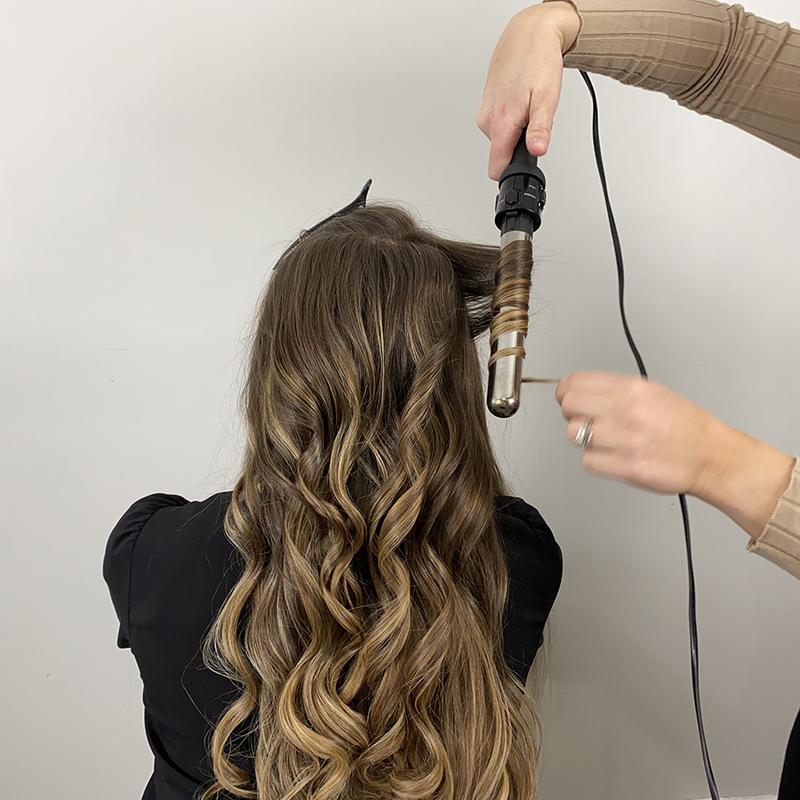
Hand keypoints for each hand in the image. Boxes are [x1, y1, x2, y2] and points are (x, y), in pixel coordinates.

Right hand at [477, 1, 580, 179]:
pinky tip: (520, 99)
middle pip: (502, 153)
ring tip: (528, 104)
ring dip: (516, 129)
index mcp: (500, 123)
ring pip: (501, 139)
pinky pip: (498, 125)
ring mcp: (484, 113)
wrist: (528, 34)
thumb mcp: (547, 99)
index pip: (496, 168)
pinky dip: (511, 118)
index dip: (513, 170)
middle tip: (533, 119)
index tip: (525, 162)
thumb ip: (540, 130)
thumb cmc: (538, 62)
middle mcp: (487, 121)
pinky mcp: (485, 107)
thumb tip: (537, 151)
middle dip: (520, 144)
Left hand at [556, 371, 722, 495]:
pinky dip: (595, 460)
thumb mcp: (652, 392)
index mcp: (632, 389)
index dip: (565, 391)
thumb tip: (580, 389)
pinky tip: (612, 456)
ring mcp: (625, 440)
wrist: (711, 456)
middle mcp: (627, 411)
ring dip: (583, 438)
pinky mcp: (626, 467)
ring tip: (602, 439)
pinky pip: (588, 461)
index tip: (567, 397)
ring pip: (574, 434)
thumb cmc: (685, 426)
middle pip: (569, 405)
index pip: (576, 382)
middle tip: (584, 419)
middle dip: (571, 413)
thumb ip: (615, 390)